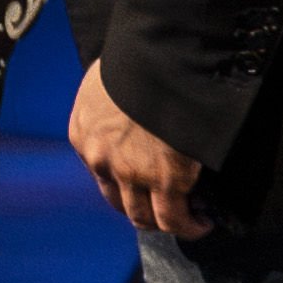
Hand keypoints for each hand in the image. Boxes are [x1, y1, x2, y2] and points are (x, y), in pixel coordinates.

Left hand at [67, 63, 207, 240]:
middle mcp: (100, 159)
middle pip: (118, 201)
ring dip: (164, 222)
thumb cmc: (136, 59)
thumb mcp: (105, 80)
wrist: (160, 55)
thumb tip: (128, 117)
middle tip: (163, 205)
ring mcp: (130, 172)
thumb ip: (109, 106)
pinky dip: (189, 226)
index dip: (123, 182)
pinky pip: (174, 219)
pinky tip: (201, 222)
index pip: (98, 172)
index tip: (142, 183)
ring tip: (186, 218)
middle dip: (141, 207)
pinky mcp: (165, 178)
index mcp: (81, 133)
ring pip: (143, 217)